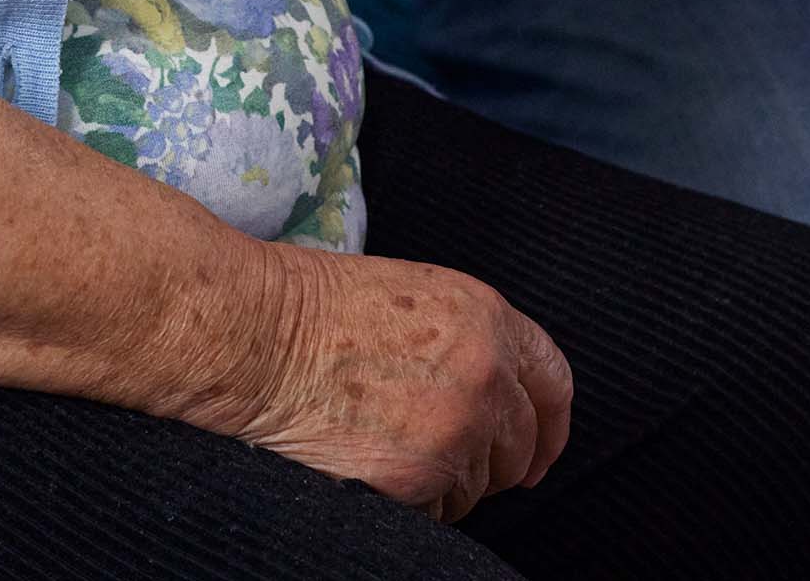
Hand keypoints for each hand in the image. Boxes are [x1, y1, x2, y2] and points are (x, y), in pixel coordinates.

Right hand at [206, 240, 575, 520]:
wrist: (256, 336)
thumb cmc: (313, 310)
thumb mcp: (414, 296)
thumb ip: (467, 339)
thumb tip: (495, 394)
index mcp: (487, 316)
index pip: (552, 379)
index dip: (551, 424)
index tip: (540, 451)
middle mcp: (486, 372)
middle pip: (521, 443)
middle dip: (495, 462)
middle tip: (450, 462)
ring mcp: (457, 427)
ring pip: (479, 484)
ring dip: (446, 481)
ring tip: (388, 447)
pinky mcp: (421, 475)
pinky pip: (440, 512)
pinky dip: (415, 504)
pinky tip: (372, 467)